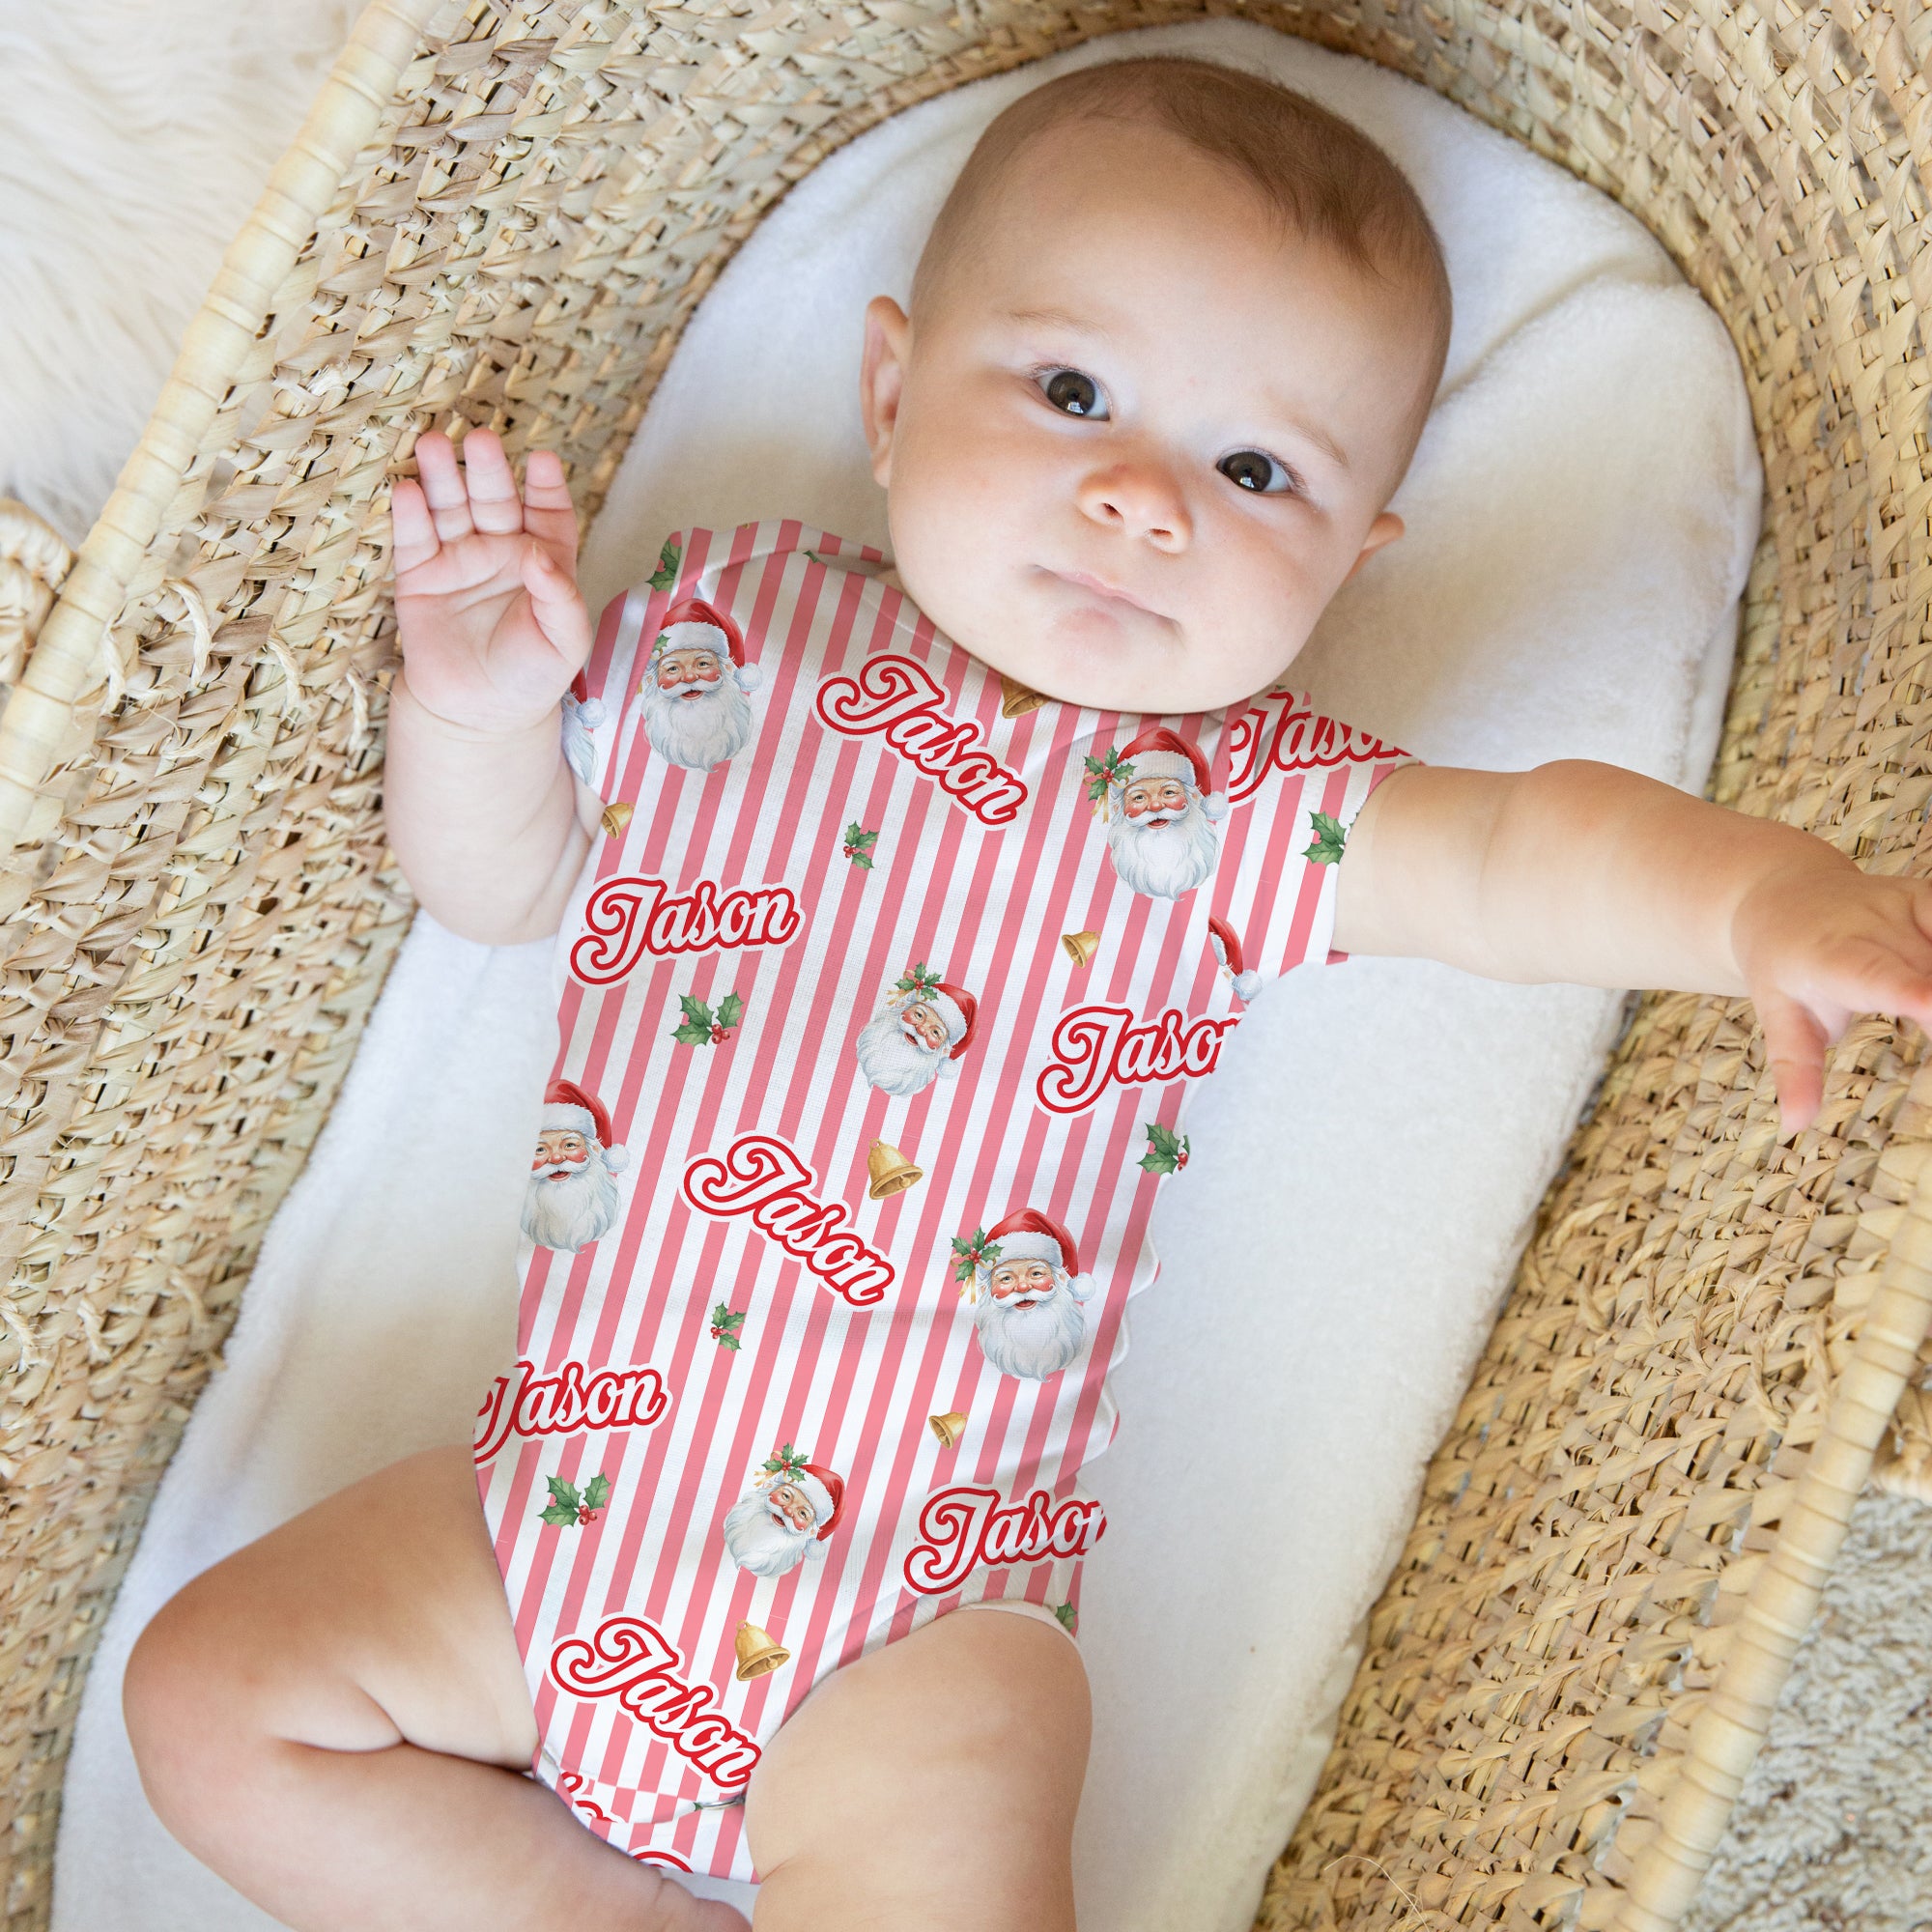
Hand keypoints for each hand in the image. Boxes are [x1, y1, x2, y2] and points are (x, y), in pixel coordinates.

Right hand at [392, 429, 591, 735]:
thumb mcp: (565, 642)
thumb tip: (537, 553)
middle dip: (487, 470)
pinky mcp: (420, 576)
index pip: (548, 513)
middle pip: (495, 500)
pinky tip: (407, 491)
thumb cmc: (533, 675)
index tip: (542, 461)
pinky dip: (410, 515)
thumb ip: (561, 597)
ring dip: (442, 477)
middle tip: (479, 439)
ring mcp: (460, 559)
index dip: (545, 487)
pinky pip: (414, 540)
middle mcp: (502, 550)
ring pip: (451, 509)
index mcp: (545, 560)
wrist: (481, 713)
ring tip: (432, 444)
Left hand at [1733, 858, 1931, 1133]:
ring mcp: (1905, 906)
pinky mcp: (1928, 899)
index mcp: (1831, 956)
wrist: (1782, 897)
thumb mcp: (1777, 1013)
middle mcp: (1871, 924)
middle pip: (1930, 973)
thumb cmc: (1779, 964)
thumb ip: (1795, 1067)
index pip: (1878, 978)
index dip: (1913, 993)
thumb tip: (1794, 1125)